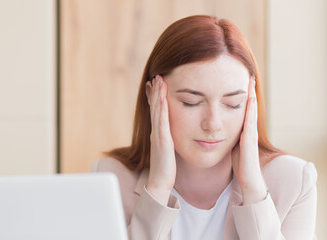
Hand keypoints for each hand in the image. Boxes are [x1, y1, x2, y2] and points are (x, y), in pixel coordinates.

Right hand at [145, 75, 175, 205]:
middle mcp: (156, 132)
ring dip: (157, 94)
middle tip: (157, 75)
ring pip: (157, 111)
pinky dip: (161, 108)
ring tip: (159, 80)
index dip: (156, 96)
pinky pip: (162, 122)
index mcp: (158, 133)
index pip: (157, 111)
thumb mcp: (168, 150)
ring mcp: (157, 135)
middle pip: (155, 107)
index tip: (158, 83)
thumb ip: (168, 140)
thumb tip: (171, 134)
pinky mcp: (162, 141)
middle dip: (156, 91)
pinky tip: (162, 98)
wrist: (160, 182)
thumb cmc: (166, 168)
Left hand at [231, 76, 266, 204]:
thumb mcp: (231, 145)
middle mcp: (248, 128)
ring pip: (251, 109)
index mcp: (242, 129)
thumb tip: (218, 128)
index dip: (240, 94)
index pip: (241, 108)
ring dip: (251, 94)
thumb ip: (228, 135)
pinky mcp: (249, 138)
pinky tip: (250, 97)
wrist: (248, 179)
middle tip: (247, 73)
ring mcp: (250, 132)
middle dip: (248, 90)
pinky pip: (250, 119)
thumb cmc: (239, 164)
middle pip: (248, 105)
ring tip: (250, 79)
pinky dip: (251, 107)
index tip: (236, 80)